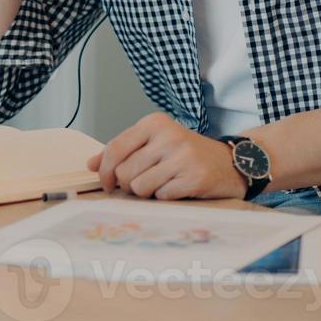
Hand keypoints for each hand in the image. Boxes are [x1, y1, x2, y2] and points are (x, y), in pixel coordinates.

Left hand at [85, 112, 246, 200]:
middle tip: (142, 183)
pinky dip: (165, 197)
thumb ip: (122, 151)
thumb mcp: (154, 143)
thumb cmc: (185, 153)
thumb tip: (90, 164)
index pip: (115, 149)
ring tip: (161, 184)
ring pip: (140, 187)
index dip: (104, 171)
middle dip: (128, 185)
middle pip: (125, 172)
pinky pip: (162, 196)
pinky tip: (177, 188)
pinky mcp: (195, 178)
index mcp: (154, 123)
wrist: (230, 162)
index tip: (106, 183)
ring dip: (147, 192)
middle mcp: (168, 136)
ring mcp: (183, 157)